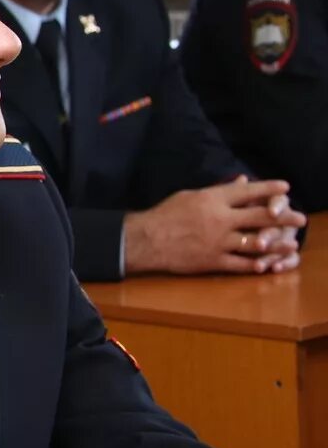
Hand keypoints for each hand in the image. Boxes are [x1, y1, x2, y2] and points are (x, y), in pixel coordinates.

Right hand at [122, 178, 305, 274]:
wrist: (146, 240)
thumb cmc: (165, 214)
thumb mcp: (190, 195)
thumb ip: (218, 191)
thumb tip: (241, 183)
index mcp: (213, 200)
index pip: (248, 192)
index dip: (269, 189)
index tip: (286, 188)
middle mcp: (220, 219)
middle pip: (260, 216)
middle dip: (284, 217)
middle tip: (300, 218)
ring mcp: (218, 241)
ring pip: (256, 242)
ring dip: (277, 243)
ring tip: (291, 243)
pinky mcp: (213, 260)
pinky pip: (241, 264)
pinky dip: (256, 265)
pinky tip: (268, 264)